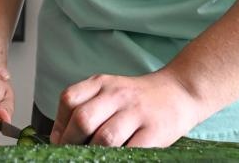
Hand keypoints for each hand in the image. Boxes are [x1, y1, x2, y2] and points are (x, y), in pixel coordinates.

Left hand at [51, 69, 206, 146]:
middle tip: (71, 154)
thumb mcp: (109, 90)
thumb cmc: (137, 98)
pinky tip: (113, 159)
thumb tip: (59, 137)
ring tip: (92, 157)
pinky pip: (130, 151)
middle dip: (71, 142)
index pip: (69, 99)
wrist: (179, 91)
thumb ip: (86, 105)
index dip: (59, 125)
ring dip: (93, 153)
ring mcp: (136, 113)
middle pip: (83, 119)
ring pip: (105, 138)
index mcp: (101, 83)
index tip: (60, 141)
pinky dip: (117, 158)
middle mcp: (117, 95)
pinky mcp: (153, 132)